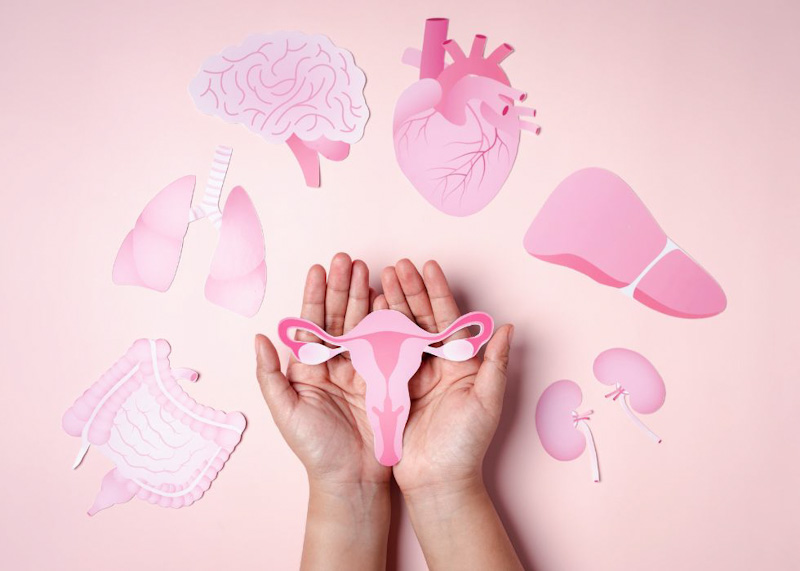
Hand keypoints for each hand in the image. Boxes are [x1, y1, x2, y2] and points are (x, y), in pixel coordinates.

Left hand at [255, 253, 390, 487]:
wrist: (352, 479)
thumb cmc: (314, 449)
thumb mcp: (285, 412)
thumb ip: (270, 375)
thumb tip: (259, 337)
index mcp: (310, 368)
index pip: (312, 322)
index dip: (316, 295)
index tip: (319, 269)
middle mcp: (335, 363)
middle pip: (339, 316)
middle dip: (343, 287)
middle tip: (347, 259)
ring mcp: (362, 369)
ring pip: (363, 324)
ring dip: (364, 296)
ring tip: (368, 270)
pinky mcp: (385, 378)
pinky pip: (386, 344)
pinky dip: (388, 320)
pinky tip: (389, 299)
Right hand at [373, 259, 513, 496]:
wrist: (437, 481)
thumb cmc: (466, 445)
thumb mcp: (486, 402)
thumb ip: (496, 364)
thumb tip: (508, 327)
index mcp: (459, 363)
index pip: (448, 318)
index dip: (437, 291)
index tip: (427, 266)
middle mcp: (435, 364)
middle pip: (421, 318)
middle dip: (409, 290)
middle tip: (396, 265)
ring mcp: (412, 375)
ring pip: (399, 331)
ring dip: (391, 304)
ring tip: (379, 278)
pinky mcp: (391, 388)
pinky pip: (381, 354)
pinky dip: (374, 332)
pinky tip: (367, 312)